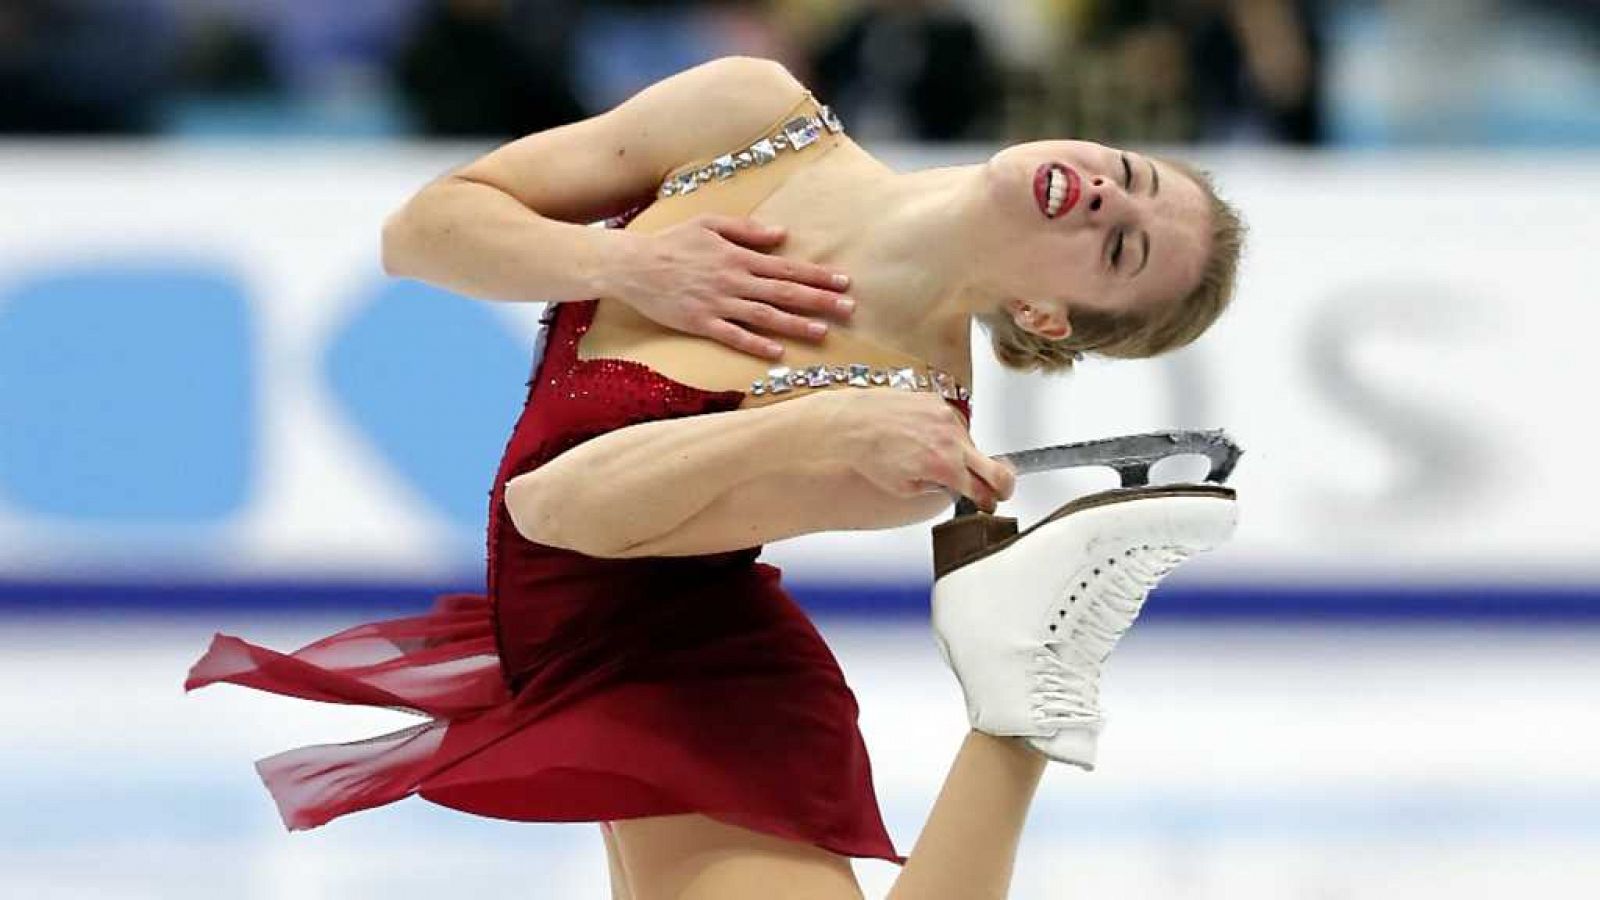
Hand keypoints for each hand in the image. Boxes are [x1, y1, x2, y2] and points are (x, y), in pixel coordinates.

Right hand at [606, 215, 854, 359]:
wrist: (633, 264)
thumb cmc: (672, 242)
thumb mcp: (710, 224)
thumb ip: (747, 230)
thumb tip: (781, 234)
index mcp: (738, 257)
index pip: (787, 267)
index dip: (817, 275)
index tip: (843, 281)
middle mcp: (734, 281)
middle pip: (784, 292)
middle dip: (819, 300)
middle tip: (848, 308)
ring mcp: (718, 304)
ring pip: (765, 316)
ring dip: (795, 324)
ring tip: (822, 332)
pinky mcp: (701, 323)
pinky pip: (733, 336)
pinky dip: (756, 344)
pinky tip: (777, 352)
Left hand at [825, 391, 1016, 512]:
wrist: (849, 422)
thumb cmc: (868, 453)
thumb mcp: (901, 488)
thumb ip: (932, 489)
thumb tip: (947, 487)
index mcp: (944, 466)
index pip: (982, 489)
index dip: (989, 500)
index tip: (989, 503)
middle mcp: (952, 440)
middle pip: (997, 468)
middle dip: (1002, 484)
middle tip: (999, 491)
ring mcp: (946, 417)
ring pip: (971, 443)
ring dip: (964, 455)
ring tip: (935, 458)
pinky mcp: (936, 401)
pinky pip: (953, 423)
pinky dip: (947, 434)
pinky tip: (926, 438)